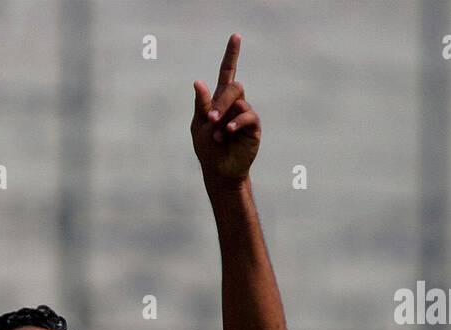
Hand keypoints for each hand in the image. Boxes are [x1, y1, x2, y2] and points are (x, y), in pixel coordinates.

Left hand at [191, 34, 260, 185]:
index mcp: (219, 100)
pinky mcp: (253, 127)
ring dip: (225, 116)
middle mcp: (235, 104)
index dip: (232, 54)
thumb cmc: (207, 148)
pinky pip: (248, 116)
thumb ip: (201, 105)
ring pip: (240, 100)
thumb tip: (198, 82)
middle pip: (233, 87)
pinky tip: (228, 132)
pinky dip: (237, 122)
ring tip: (218, 134)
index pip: (227, 72)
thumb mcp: (199, 125)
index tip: (236, 36)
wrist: (219, 171)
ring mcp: (245, 114)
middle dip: (221, 100)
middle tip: (211, 118)